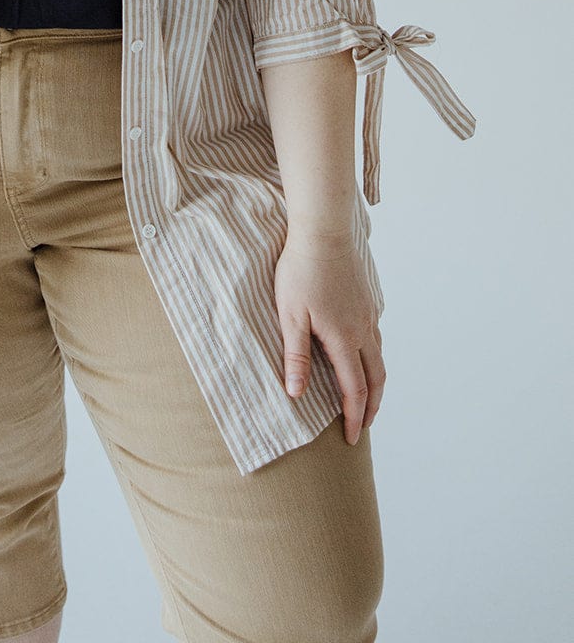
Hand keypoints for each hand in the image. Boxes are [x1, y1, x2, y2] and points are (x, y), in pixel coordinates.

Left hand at [273, 230, 384, 445]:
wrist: (323, 231)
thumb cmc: (301, 271)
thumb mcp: (290, 315)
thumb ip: (296, 356)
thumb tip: (297, 394)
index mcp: (344, 339)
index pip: (354, 390)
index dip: (354, 417)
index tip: (352, 438)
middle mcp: (363, 330)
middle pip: (376, 379)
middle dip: (372, 408)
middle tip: (363, 427)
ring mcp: (368, 314)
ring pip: (379, 358)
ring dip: (376, 384)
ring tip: (366, 398)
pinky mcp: (367, 300)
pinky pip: (376, 338)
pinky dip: (374, 359)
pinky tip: (363, 357)